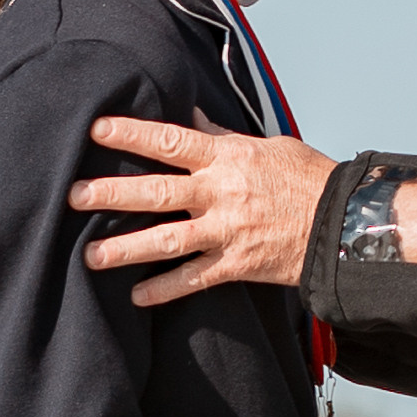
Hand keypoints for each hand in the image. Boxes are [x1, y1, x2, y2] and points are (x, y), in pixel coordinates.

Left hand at [71, 110, 333, 304]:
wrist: (342, 223)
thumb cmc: (307, 179)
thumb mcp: (267, 146)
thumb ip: (224, 137)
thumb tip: (194, 120)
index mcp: (227, 158)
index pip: (171, 141)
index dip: (133, 134)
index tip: (97, 130)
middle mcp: (220, 193)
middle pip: (156, 192)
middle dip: (112, 194)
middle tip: (74, 196)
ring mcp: (227, 231)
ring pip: (167, 239)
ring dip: (126, 249)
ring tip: (91, 256)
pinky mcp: (237, 263)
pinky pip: (194, 279)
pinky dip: (165, 289)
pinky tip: (137, 296)